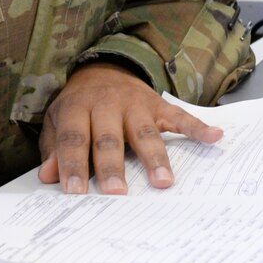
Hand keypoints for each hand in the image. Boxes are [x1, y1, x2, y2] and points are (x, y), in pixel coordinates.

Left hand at [38, 61, 222, 194]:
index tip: (75, 192)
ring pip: (144, 132)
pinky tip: (214, 137)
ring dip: (154, 158)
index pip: (74, 140)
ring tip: (163, 183)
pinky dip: (198, 127)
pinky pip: (180, 116)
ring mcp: (136, 104)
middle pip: (109, 139)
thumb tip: (48, 176)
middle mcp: (107, 104)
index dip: (73, 165)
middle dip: (112, 167)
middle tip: (117, 193)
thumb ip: (54, 149)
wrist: (103, 69)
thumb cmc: (79, 106)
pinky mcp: (158, 104)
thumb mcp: (57, 121)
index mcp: (77, 108)